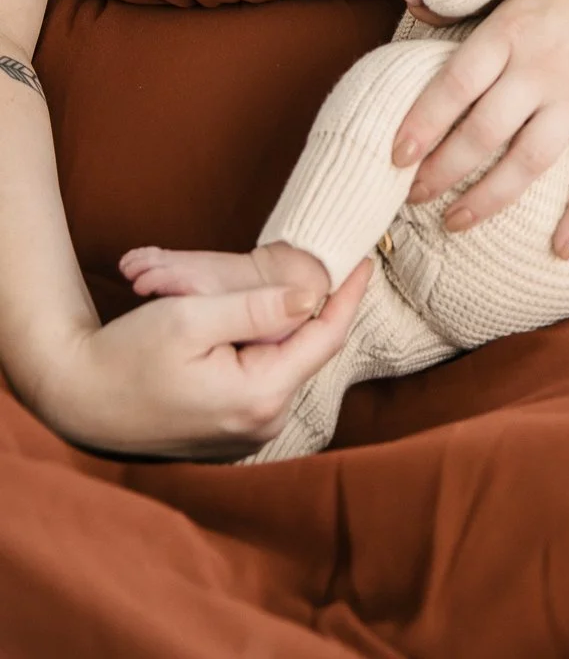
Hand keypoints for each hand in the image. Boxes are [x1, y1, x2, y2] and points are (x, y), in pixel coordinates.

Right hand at [32, 259, 372, 458]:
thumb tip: (313, 295)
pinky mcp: (230, 432)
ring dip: (280, 327)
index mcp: (259, 397)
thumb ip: (257, 306)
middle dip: (309, 308)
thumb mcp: (191, 317)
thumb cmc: (126, 356)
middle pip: (305, 351)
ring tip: (268, 291)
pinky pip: (262, 379)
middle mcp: (262, 425)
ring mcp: (246, 434)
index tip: (366, 259)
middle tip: (314, 262)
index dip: (348, 295)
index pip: (325, 339)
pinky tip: (244, 322)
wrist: (76, 400)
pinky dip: (261, 347)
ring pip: (284, 364)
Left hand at [389, 0, 568, 257]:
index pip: (455, 84)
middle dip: (442, 172)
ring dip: (487, 200)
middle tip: (412, 198)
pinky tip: (559, 250)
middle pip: (483, 132)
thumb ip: (475, 12)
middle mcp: (544, 67)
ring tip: (453, 223)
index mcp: (512, 31)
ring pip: (527, 162)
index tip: (394, 157)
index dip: (421, 124)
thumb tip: (411, 4)